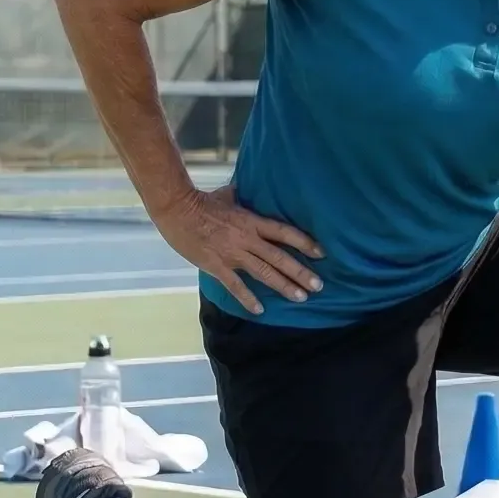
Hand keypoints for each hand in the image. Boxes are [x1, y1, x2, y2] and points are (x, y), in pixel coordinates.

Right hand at [153, 183, 324, 311]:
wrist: (177, 210)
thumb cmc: (201, 201)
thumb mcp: (228, 195)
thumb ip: (242, 196)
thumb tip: (248, 187)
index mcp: (252, 221)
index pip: (284, 232)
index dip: (304, 242)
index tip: (321, 253)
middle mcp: (247, 239)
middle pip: (279, 257)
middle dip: (300, 272)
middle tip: (318, 285)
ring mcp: (233, 254)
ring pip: (264, 272)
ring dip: (283, 286)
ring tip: (301, 297)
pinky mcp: (217, 266)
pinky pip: (235, 285)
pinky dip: (248, 298)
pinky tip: (260, 310)